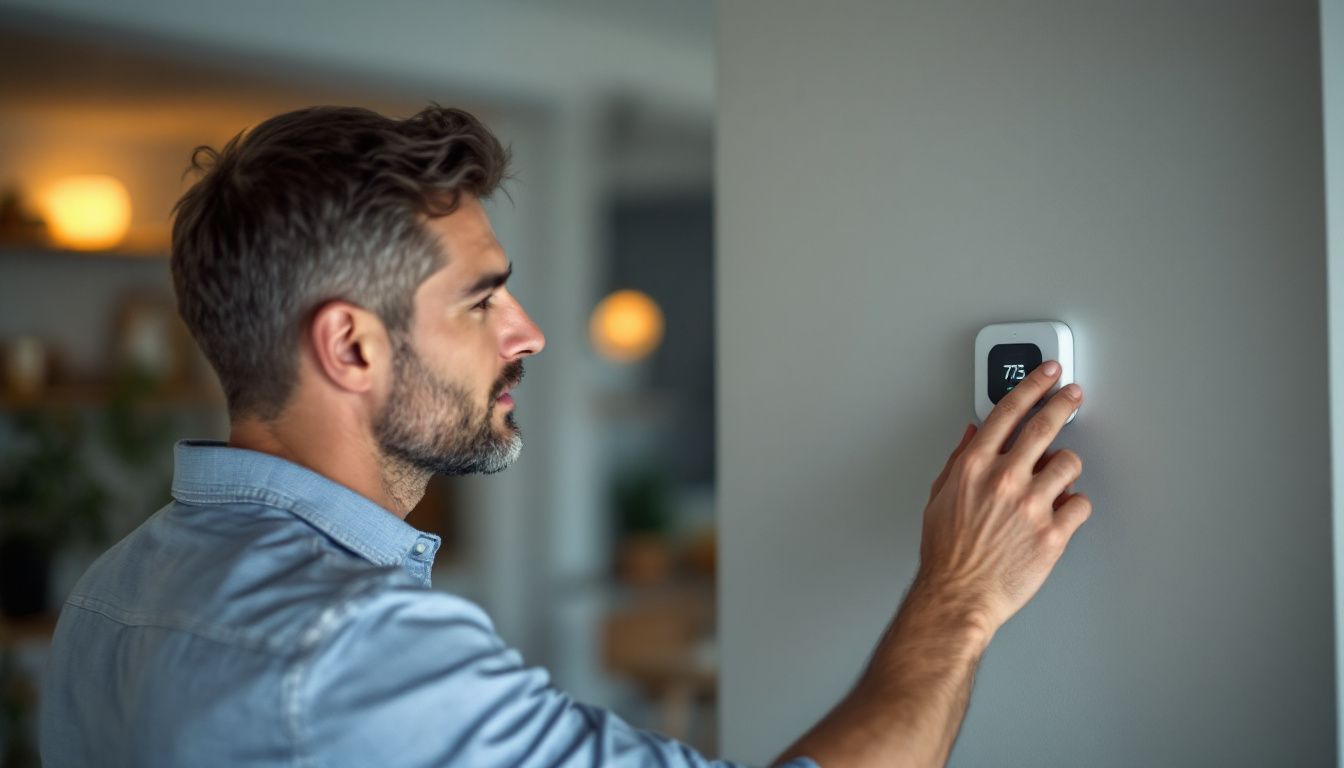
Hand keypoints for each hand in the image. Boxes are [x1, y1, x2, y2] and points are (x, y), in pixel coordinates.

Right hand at [918, 361, 1089, 634]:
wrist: (958, 596)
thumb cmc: (946, 553)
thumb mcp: (939, 497)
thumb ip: (958, 460)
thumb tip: (974, 433)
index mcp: (974, 466)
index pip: (1008, 411)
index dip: (1031, 385)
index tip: (1046, 372)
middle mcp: (1004, 480)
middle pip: (1045, 426)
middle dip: (1063, 403)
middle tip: (1073, 394)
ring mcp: (1032, 506)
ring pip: (1069, 464)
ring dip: (1066, 468)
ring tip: (1057, 479)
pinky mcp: (1053, 534)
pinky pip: (1081, 505)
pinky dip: (1075, 506)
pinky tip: (1062, 511)